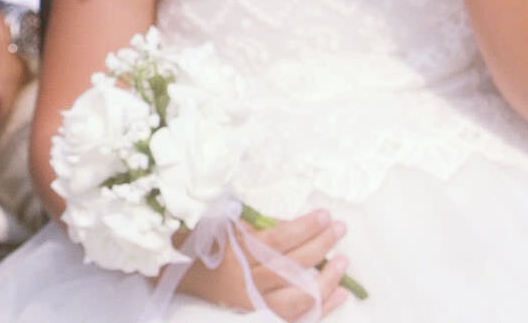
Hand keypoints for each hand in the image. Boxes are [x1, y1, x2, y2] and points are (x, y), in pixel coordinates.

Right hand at [175, 210, 354, 319]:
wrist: (183, 279)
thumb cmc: (207, 246)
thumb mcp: (225, 225)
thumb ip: (257, 223)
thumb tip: (297, 221)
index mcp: (235, 252)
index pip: (278, 238)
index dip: (305, 227)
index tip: (325, 215)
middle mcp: (245, 280)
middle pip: (293, 264)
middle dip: (321, 244)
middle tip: (339, 228)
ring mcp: (254, 303)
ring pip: (299, 296)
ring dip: (327, 279)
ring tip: (344, 260)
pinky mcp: (260, 317)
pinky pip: (298, 317)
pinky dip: (322, 306)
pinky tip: (341, 292)